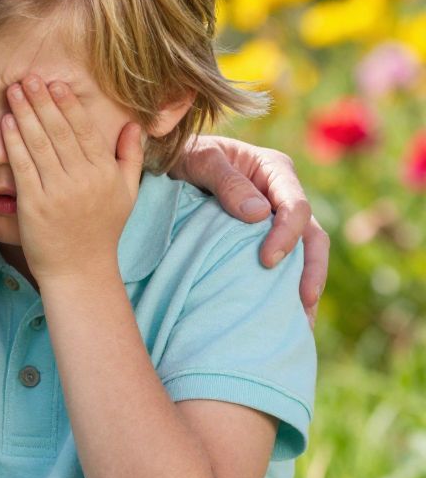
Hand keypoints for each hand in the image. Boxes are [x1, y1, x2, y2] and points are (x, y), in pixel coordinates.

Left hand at [2, 76, 143, 283]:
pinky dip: (13, 143)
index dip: (68, 104)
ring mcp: (59, 192)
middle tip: (28, 77)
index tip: (55, 83)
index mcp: (105, 172)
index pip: (84, 130)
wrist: (80, 271)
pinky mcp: (35, 206)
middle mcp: (84, 179)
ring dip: (25, 114)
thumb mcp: (126, 194)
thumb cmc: (102, 231)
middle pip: (60, 131)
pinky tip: (4, 123)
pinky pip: (23, 167)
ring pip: (40, 144)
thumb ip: (131, 157)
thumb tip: (135, 125)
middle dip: (42, 101)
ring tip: (13, 91)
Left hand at [170, 133, 328, 323]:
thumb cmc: (183, 154)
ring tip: (302, 323)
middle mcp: (282, 195)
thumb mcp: (200, 159)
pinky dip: (286, 287)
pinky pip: (284, 263)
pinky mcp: (263, 238)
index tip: (267, 260)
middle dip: (312, 270)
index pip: (296, 206)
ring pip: (304, 254)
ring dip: (305, 285)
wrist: (166, 162)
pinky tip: (283, 315)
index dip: (288, 234)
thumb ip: (227, 182)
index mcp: (274, 170)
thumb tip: (258, 215)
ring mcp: (275, 219)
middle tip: (302, 303)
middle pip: (312, 234)